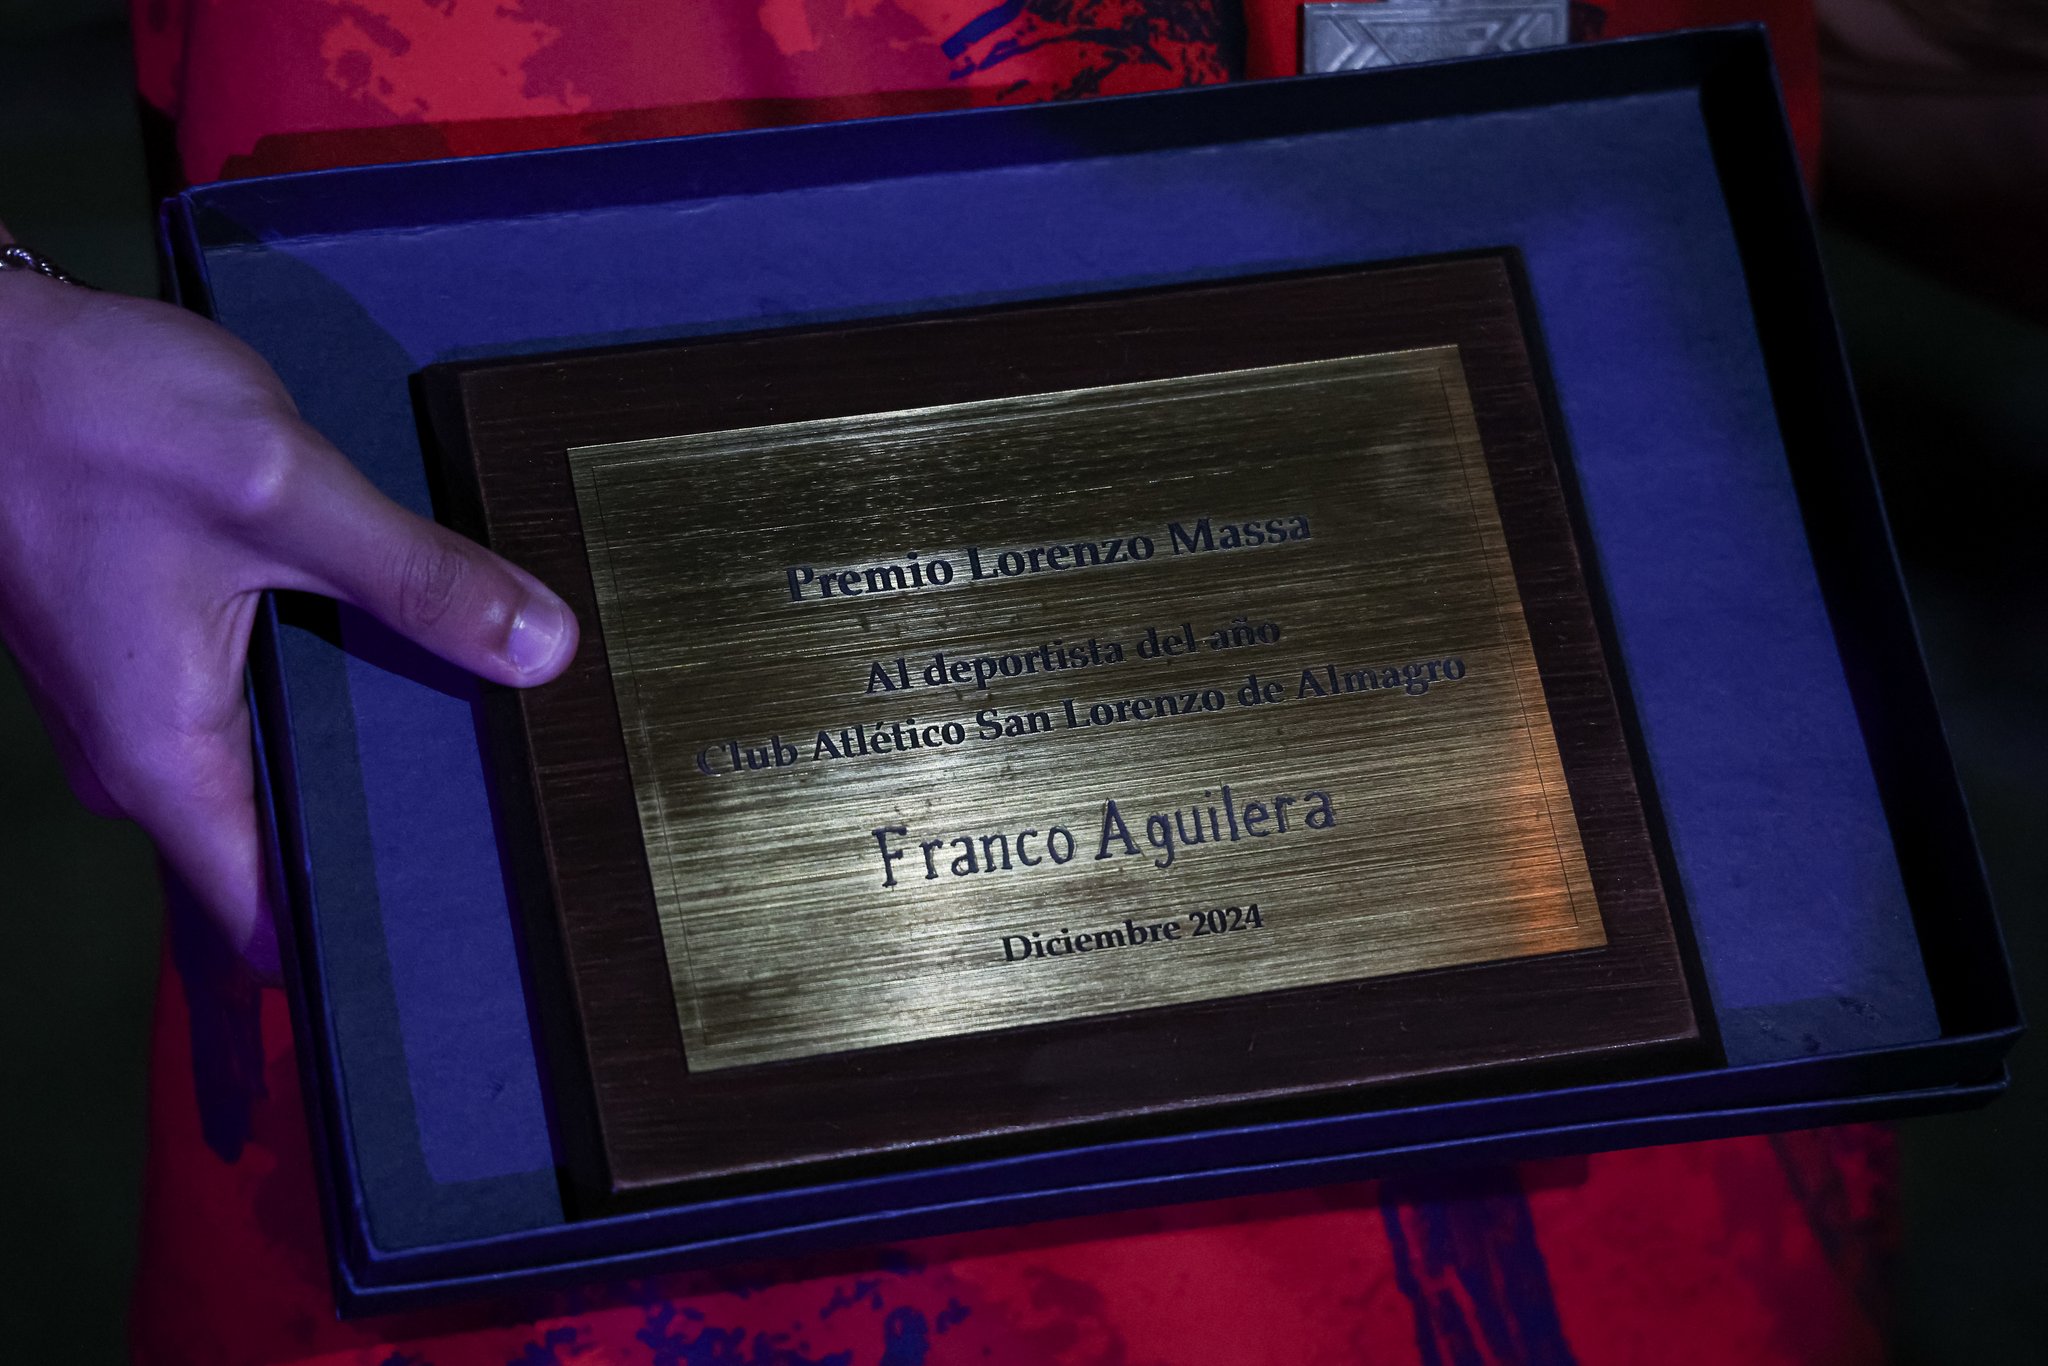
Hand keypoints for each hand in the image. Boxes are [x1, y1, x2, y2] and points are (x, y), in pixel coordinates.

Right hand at [0, 263, 578, 970]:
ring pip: (267, 769)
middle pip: (280, 847)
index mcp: (165, 761)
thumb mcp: (282, 493)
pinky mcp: (140, 647)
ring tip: (476, 733)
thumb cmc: (83, 419)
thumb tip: (540, 649)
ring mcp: (132, 704)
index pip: (266, 921)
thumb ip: (416, 577)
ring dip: (357, 753)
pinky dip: (316, 692)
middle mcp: (140, 756)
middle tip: (510, 822)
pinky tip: (392, 649)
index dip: (361, 937)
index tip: (460, 931)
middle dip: (387, 836)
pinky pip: (243, 706)